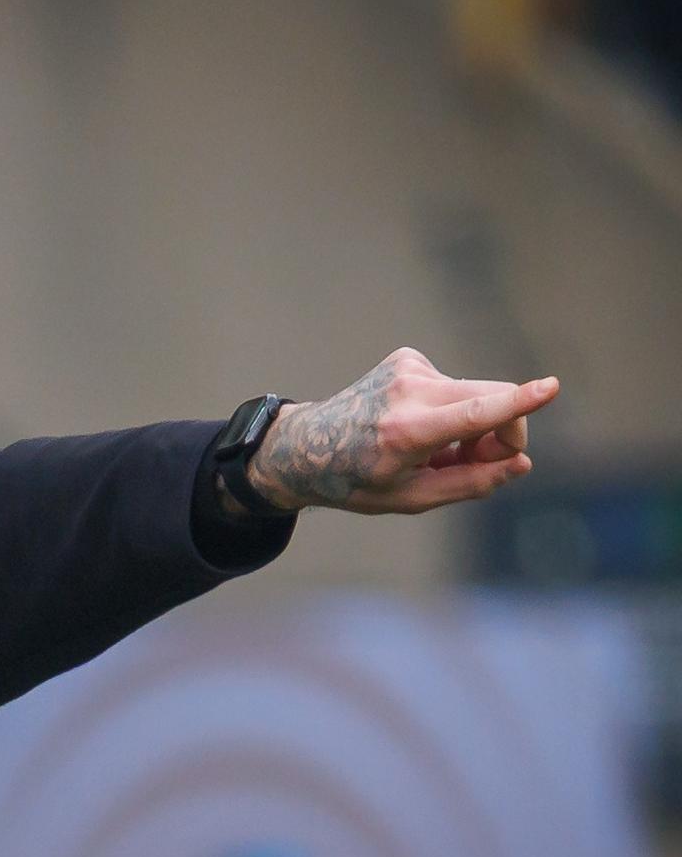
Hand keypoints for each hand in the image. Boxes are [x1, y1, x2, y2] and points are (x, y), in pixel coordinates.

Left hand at [246, 347, 557, 513]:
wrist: (305, 447)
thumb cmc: (356, 480)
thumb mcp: (412, 498)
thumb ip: (471, 483)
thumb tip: (522, 464)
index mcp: (406, 432)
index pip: (473, 415)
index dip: (517, 404)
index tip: (551, 387)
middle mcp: (408, 393)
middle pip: (494, 401)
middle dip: (502, 434)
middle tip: (476, 464)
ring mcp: (407, 369)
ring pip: (479, 393)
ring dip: (472, 424)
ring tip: (431, 450)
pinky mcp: (407, 358)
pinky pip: (455, 386)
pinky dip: (449, 408)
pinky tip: (415, 426)